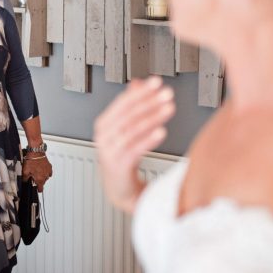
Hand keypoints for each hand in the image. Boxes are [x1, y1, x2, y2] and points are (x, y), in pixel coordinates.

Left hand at [22, 154, 52, 191]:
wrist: (36, 153)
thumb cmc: (31, 161)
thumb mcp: (25, 171)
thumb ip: (25, 179)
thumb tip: (25, 181)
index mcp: (39, 179)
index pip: (41, 189)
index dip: (38, 189)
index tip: (37, 189)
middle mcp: (45, 176)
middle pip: (43, 183)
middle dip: (39, 181)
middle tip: (34, 176)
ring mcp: (48, 171)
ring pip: (46, 177)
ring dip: (42, 176)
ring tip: (37, 171)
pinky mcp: (49, 167)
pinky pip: (49, 172)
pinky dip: (46, 172)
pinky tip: (42, 169)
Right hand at [94, 75, 174, 211]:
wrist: (120, 189)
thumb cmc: (123, 158)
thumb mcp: (124, 129)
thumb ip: (130, 106)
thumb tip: (137, 83)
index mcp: (104, 124)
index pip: (122, 103)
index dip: (141, 91)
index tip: (156, 82)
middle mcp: (104, 136)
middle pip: (128, 114)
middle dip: (149, 101)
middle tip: (166, 94)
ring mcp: (109, 151)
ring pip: (133, 130)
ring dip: (153, 117)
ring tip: (169, 108)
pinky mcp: (119, 166)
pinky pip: (135, 149)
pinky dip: (148, 139)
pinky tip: (161, 131)